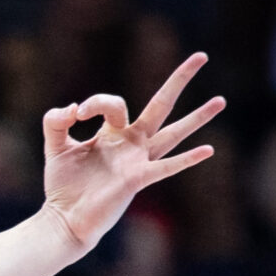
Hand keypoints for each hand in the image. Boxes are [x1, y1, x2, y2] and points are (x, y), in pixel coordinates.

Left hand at [39, 53, 221, 252]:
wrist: (64, 220)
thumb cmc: (63, 186)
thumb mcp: (55, 146)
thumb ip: (55, 122)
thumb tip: (72, 108)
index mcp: (114, 134)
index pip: (114, 103)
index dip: (96, 103)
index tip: (76, 114)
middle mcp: (132, 144)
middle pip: (161, 105)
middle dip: (179, 80)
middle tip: (202, 55)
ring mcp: (138, 161)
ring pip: (173, 134)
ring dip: (197, 118)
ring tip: (221, 100)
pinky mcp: (137, 180)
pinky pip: (166, 167)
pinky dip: (186, 160)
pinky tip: (208, 150)